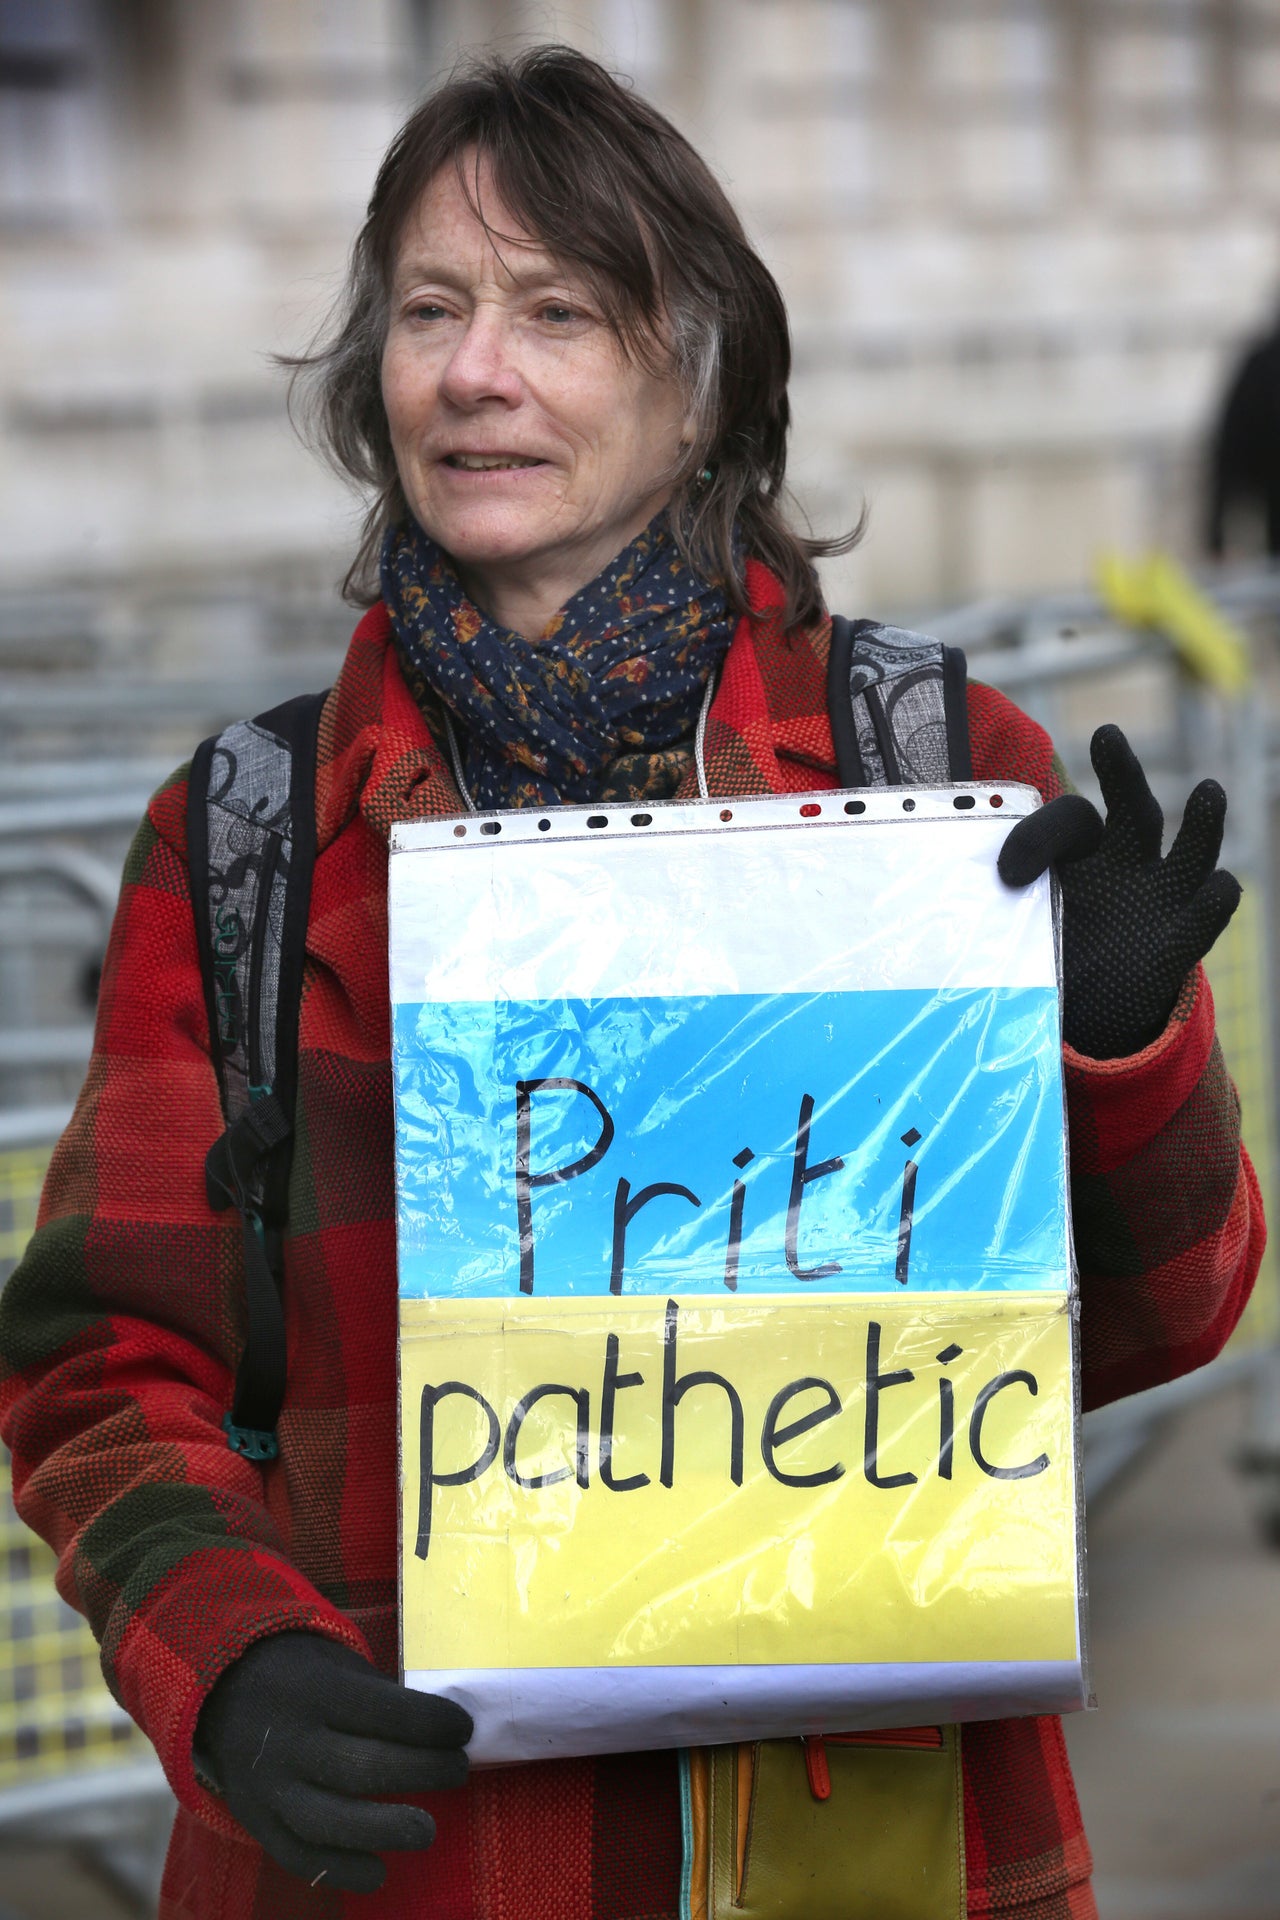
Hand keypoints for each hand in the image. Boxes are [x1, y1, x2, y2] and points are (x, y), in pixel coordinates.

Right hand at [194, 1631, 471, 1892]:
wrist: (222, 1692)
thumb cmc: (302, 1676)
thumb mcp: (337, 1664)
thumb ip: (380, 1698)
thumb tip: (441, 1733)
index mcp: (313, 1690)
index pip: (381, 1711)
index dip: (429, 1723)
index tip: (463, 1730)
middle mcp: (287, 1740)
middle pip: (360, 1768)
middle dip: (419, 1772)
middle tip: (458, 1771)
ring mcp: (267, 1786)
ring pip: (327, 1821)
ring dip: (384, 1830)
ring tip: (427, 1831)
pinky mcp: (255, 1821)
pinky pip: (297, 1856)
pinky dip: (340, 1871)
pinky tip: (378, 1873)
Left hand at [997, 724, 1240, 1058]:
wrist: (1088, 1010)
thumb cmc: (1047, 955)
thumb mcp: (1012, 939)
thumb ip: (990, 926)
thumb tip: (938, 938)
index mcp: (1079, 856)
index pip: (1069, 821)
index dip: (1037, 839)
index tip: (1008, 874)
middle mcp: (1125, 865)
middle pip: (1131, 811)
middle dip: (1122, 773)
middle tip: (1107, 734)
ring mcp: (1159, 898)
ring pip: (1186, 851)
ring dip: (1200, 825)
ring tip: (1208, 791)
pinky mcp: (1181, 938)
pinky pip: (1207, 909)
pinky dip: (1214, 897)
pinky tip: (1218, 885)